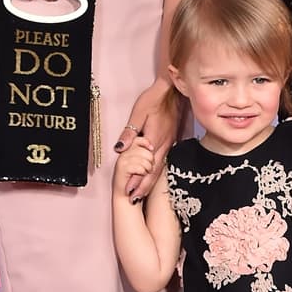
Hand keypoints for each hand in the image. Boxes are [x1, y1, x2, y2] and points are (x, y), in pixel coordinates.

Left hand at [114, 79, 180, 196]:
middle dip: (143, 187)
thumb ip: (130, 132)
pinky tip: (153, 179)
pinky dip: (157, 174)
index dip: (137, 180)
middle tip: (134, 200)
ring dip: (150, 183)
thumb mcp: (138, 113)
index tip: (129, 192)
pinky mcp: (170, 141)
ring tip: (142, 195)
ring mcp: (168, 144)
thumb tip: (120, 148)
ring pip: (159, 168)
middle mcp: (163, 144)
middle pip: (153, 171)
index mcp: (154, 139)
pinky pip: (163, 162)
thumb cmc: (154, 99)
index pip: (145, 166)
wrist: (172, 91)